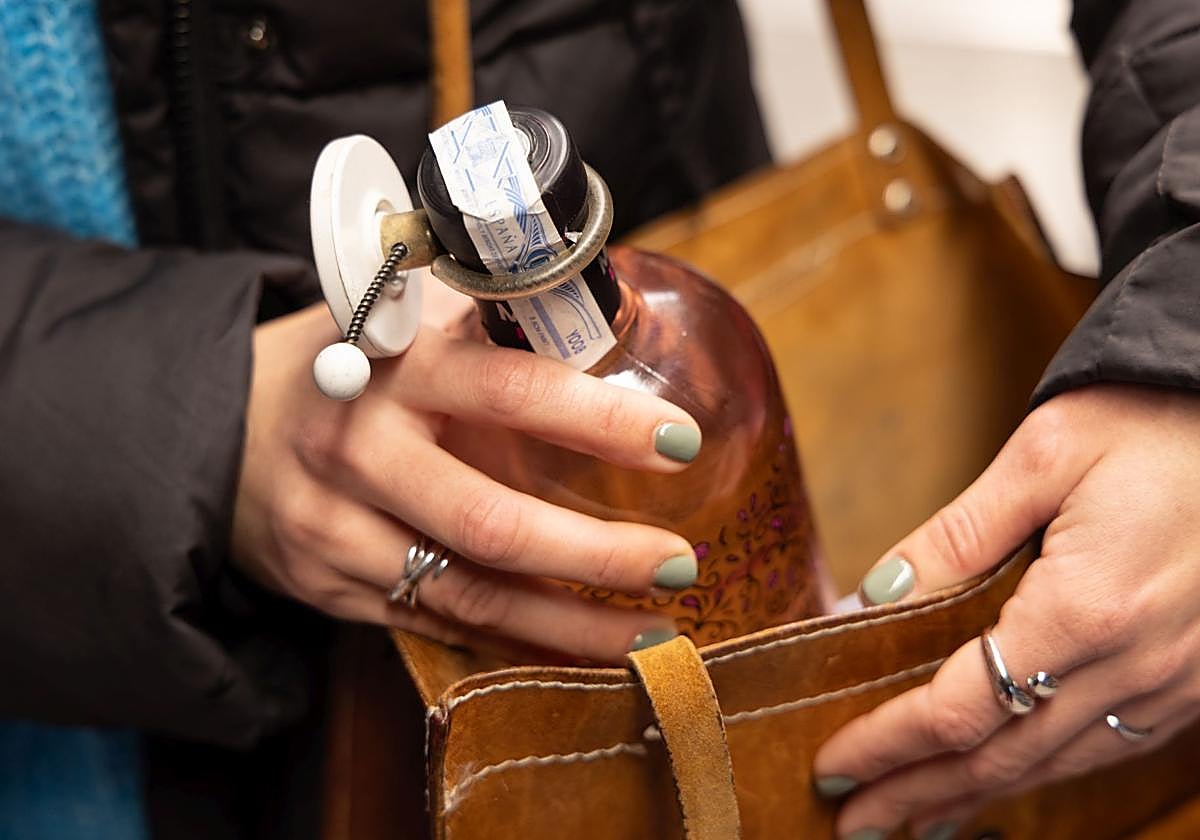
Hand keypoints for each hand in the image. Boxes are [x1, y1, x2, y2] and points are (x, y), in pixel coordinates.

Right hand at [232, 302, 701, 663]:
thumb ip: (493, 320)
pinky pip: (438, 624)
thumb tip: (613, 315)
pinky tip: (576, 645)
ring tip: (651, 629)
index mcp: (394, 366)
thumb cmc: (343, 362)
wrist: (220, 430)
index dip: (600, 422)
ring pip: (471, 595)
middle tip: (679, 563)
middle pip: (493, 523)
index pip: (510, 391)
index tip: (679, 442)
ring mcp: (338, 531)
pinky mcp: (331, 589)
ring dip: (571, 622)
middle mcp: (362, 451)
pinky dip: (516, 640)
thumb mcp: (406, 318)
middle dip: (598, 554)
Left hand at [813, 384, 1199, 837]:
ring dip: (976, 795)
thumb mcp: (1045, 455)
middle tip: (852, 819)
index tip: (834, 767)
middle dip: (919, 793)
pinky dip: (1044, 771)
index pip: (960, 707)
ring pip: (1058, 765)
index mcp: (1086, 609)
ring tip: (913, 817)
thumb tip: (876, 598)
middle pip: (1003, 757)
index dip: (890, 744)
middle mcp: (1135, 664)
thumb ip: (957, 535)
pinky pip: (1108, 747)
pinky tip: (1007, 775)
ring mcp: (1176, 681)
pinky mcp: (1196, 677)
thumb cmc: (1156, 421)